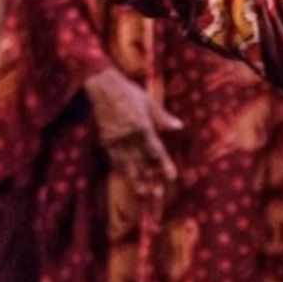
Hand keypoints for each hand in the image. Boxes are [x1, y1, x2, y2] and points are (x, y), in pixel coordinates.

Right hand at [84, 67, 183, 198]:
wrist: (103, 86)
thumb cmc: (129, 92)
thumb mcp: (149, 102)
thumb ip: (163, 117)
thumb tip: (179, 126)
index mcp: (143, 126)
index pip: (156, 150)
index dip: (164, 165)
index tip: (172, 177)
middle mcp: (129, 136)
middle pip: (142, 162)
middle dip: (150, 178)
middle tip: (157, 194)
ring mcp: (115, 139)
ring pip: (127, 164)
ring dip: (135, 179)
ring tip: (142, 193)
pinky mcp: (105, 140)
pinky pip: (113, 159)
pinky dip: (121, 169)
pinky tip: (126, 178)